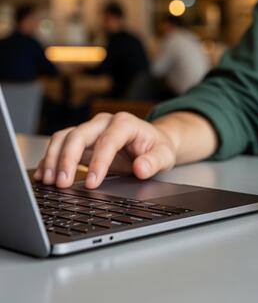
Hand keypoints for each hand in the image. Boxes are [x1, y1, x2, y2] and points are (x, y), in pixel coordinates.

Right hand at [33, 112, 178, 188]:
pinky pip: (61, 144)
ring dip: (53, 158)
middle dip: (67, 159)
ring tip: (49, 180)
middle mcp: (104, 123)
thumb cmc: (157, 147)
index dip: (98, 162)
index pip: (108, 140)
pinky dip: (51, 158)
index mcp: (125, 123)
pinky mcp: (82, 140)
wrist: (153, 141)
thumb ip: (154, 162)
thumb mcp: (164, 155)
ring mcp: (91, 129)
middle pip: (79, 134)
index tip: (92, 183)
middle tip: (61, 182)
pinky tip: (44, 174)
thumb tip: (141, 169)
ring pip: (65, 137)